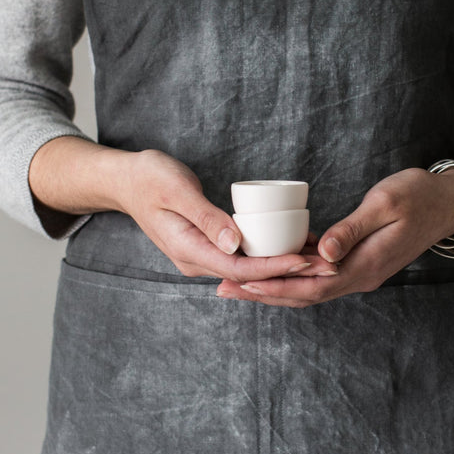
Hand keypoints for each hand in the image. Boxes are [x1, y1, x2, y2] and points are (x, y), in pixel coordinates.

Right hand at [119, 149, 333, 280]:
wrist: (125, 180)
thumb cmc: (149, 178)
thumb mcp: (177, 190)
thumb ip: (206, 217)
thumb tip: (235, 244)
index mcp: (188, 250)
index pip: (240, 269)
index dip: (275, 267)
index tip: (306, 261)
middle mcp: (196, 261)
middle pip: (250, 276)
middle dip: (289, 272)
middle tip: (328, 266)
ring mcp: (201, 255)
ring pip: (249, 268)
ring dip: (283, 265)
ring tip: (320, 259)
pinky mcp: (207, 246)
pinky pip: (242, 256)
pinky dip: (269, 253)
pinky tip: (294, 246)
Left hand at [216, 167, 453, 306]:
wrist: (447, 201)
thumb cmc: (418, 196)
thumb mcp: (385, 204)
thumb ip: (352, 229)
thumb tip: (322, 254)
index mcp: (364, 265)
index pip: (310, 286)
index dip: (274, 286)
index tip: (241, 282)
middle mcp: (359, 276)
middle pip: (302, 295)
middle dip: (262, 293)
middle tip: (223, 290)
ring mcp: (359, 272)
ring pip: (308, 289)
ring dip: (273, 288)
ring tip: (237, 283)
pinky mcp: (357, 262)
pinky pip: (318, 276)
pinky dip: (292, 275)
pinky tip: (270, 265)